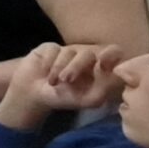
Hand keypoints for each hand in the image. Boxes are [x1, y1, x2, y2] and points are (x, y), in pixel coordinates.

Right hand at [0, 42, 124, 127]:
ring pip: (69, 52)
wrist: (33, 94)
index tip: (103, 64)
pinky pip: (53, 50)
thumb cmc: (64, 97)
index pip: (114, 53)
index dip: (112, 55)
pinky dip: (48, 63)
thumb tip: (113, 77)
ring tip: (53, 83)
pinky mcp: (52, 47)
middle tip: (67, 80)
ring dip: (59, 69)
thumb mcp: (86, 100)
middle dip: (77, 67)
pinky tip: (44, 72)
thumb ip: (102, 91)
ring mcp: (69, 50)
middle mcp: (87, 56)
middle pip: (89, 52)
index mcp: (100, 68)